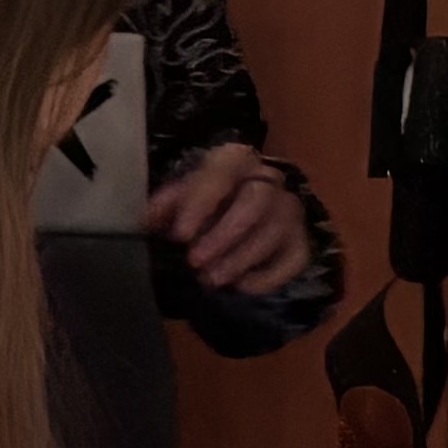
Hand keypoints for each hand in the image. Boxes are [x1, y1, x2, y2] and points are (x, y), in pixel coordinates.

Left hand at [146, 147, 314, 301]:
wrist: (245, 201)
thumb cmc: (209, 196)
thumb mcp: (184, 194)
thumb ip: (166, 205)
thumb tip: (147, 220)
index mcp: (236, 161)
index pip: (222, 175)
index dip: (201, 204)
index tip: (180, 235)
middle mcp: (269, 180)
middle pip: (256, 202)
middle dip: (224, 236)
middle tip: (196, 262)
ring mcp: (289, 210)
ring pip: (276, 231)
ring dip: (241, 259)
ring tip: (211, 280)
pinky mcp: (300, 241)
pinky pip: (294, 259)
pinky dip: (269, 276)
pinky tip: (242, 286)